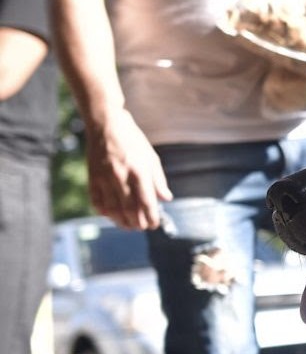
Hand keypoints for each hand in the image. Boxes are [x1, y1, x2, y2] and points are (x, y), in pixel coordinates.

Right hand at [85, 110, 172, 229]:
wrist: (106, 125)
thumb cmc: (132, 140)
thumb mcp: (151, 157)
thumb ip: (158, 180)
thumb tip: (166, 198)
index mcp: (139, 172)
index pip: (147, 202)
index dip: (151, 217)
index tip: (155, 224)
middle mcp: (121, 177)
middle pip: (129, 209)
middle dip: (137, 223)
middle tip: (142, 227)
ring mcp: (104, 178)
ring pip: (112, 209)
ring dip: (121, 221)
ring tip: (128, 226)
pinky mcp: (92, 178)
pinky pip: (97, 201)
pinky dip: (104, 212)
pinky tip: (111, 215)